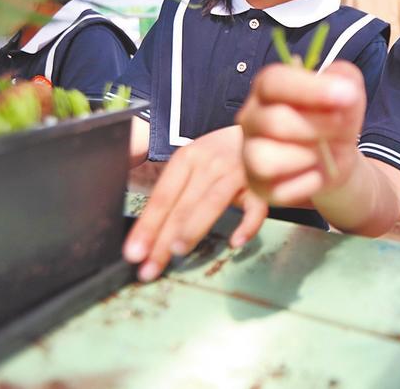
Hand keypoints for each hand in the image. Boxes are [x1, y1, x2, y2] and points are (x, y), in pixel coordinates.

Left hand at [122, 125, 267, 281]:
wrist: (266, 130)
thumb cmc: (225, 152)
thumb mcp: (197, 159)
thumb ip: (177, 187)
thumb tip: (148, 231)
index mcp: (188, 158)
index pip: (162, 197)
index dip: (147, 226)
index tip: (133, 253)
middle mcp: (211, 163)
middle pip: (182, 204)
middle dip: (162, 238)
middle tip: (149, 268)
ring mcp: (238, 172)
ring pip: (212, 202)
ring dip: (193, 226)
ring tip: (177, 251)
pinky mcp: (262, 183)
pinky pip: (256, 206)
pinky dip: (248, 224)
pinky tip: (236, 242)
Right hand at [238, 61, 364, 205]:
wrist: (337, 157)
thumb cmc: (334, 117)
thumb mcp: (348, 92)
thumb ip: (347, 82)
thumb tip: (345, 91)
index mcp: (268, 88)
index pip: (272, 81)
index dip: (309, 89)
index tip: (346, 95)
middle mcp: (251, 118)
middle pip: (273, 121)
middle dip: (316, 126)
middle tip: (341, 126)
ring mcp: (250, 153)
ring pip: (265, 160)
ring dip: (306, 157)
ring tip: (322, 152)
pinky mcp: (258, 185)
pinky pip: (279, 190)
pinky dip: (308, 183)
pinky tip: (316, 173)